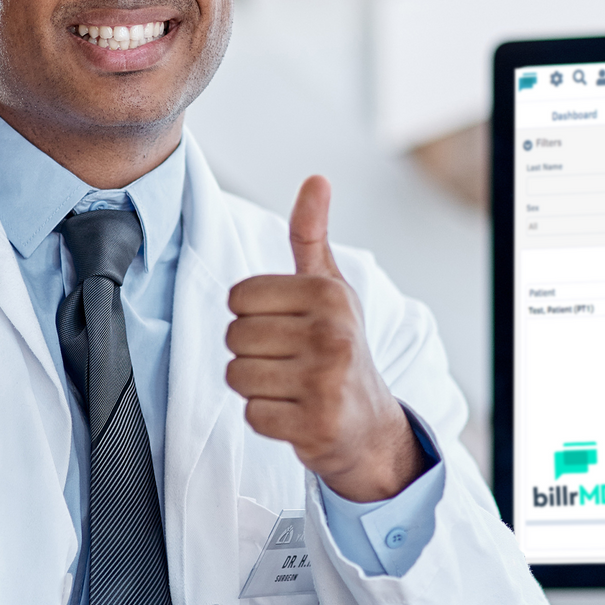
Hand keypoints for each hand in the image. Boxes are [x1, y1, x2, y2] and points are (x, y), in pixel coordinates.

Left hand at [225, 176, 426, 501]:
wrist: (369, 422)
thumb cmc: (338, 346)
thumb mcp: (330, 288)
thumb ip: (311, 235)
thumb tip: (316, 179)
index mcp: (328, 294)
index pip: (239, 297)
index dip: (250, 315)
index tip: (283, 327)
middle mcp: (332, 334)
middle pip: (234, 337)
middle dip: (251, 353)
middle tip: (286, 361)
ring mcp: (326, 382)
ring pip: (237, 376)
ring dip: (255, 386)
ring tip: (289, 385)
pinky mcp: (316, 425)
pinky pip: (252, 415)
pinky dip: (266, 418)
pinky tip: (294, 412)